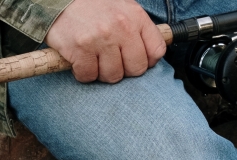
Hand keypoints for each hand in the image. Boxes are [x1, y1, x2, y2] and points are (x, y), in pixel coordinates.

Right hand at [45, 0, 166, 82]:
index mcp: (135, 16)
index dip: (146, 61)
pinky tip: (80, 60)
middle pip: (136, 69)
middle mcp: (121, 27)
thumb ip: (137, 28)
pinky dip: (82, 73)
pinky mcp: (80, 49)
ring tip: (94, 59)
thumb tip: (150, 56)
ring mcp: (101, 39)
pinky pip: (88, 76)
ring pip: (112, 76)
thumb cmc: (93, 5)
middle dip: (124, 69)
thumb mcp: (122, 7)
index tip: (133, 59)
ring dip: (102, 72)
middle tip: (111, 61)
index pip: (156, 51)